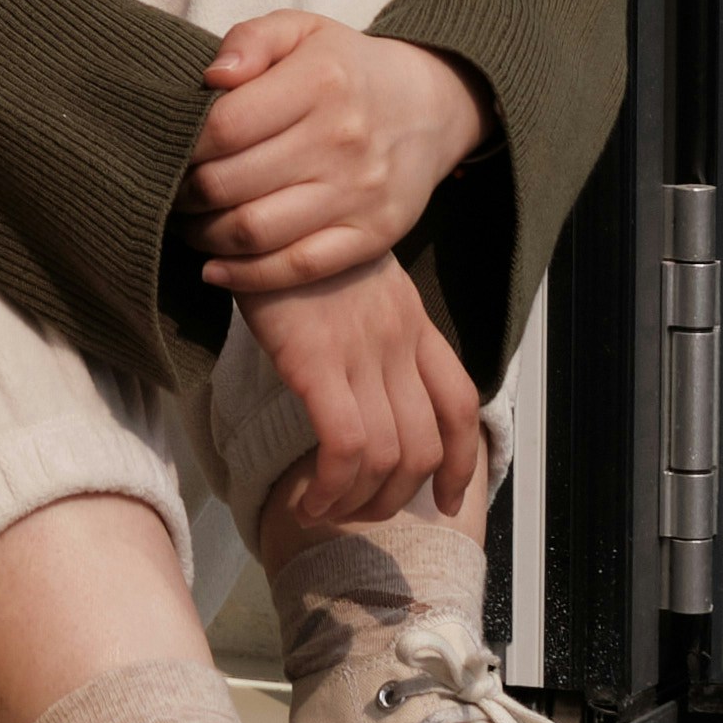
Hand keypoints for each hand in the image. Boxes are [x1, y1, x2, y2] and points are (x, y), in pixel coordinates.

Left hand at [187, 12, 492, 298]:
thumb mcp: (302, 31)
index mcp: (321, 81)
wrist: (429, 108)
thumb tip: (212, 78)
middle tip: (171, 192)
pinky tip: (214, 269)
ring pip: (254, 231)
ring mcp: (360, 193)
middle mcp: (342, 139)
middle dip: (184, 195)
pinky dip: (245, 276)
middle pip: (230, 183)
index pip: (224, 126)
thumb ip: (251, 40)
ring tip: (190, 225)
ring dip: (204, 236)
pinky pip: (297, 268)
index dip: (182, 144)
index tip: (170, 148)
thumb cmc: (344, 69)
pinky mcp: (373, 236)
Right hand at [245, 259, 488, 539]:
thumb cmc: (295, 249)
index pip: (461, 402)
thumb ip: (373, 329)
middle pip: (428, 444)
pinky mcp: (317, 360)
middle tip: (360, 513)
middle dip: (398, 498)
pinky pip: (346, 444)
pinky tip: (307, 499)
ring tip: (323, 510)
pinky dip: (332, 486)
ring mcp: (362, 351)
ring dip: (358, 502)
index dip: (462, 461)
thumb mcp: (355, 283)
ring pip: (389, 456)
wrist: (260, 210)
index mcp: (413, 323)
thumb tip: (366, 388)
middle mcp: (399, 340)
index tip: (445, 500)